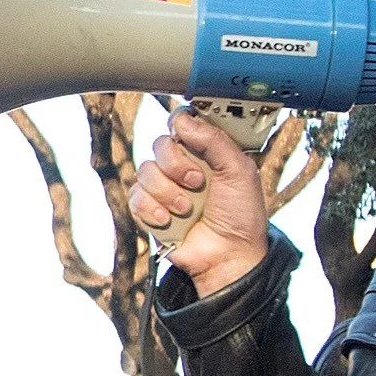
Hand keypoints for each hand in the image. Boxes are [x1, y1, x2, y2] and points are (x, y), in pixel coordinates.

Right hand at [119, 107, 271, 297]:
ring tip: (187, 209)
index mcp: (205, 152)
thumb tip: (183, 119)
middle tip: (197, 182)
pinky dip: (152, 208)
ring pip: (146, 171)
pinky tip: (168, 220)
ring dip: (168, 192)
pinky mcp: (149, 210)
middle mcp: (182, 166)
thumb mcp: (239, 171)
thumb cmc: (240, 216)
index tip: (188, 137)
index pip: (182, 124)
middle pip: (160, 145)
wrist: (227, 256)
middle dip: (176, 165)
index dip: (181, 127)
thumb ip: (214, 140)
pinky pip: (135, 196)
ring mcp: (165, 188)